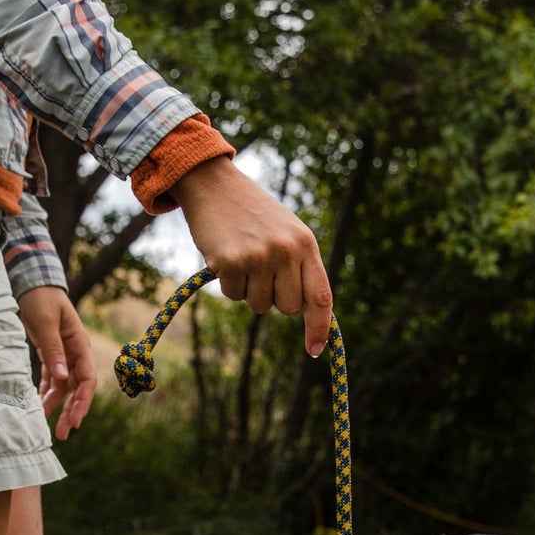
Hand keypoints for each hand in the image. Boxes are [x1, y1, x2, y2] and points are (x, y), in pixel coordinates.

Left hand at [18, 286, 96, 439]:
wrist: (32, 283)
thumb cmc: (41, 298)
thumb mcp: (46, 321)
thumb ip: (53, 349)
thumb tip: (62, 378)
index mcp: (80, 345)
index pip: (87, 379)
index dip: (83, 401)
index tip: (75, 419)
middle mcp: (75, 354)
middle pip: (77, 389)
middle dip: (71, 411)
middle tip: (63, 434)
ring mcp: (63, 356)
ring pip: (64, 388)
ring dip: (58, 407)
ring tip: (48, 428)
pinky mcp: (50, 356)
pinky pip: (51, 380)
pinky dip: (46, 394)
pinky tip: (39, 408)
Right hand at [170, 158, 333, 356]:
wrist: (214, 183)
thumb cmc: (253, 213)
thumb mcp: (287, 232)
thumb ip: (300, 267)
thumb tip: (306, 312)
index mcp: (305, 244)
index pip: (320, 296)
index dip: (319, 327)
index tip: (314, 351)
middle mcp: (286, 250)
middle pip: (288, 308)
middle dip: (275, 298)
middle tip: (262, 271)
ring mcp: (259, 256)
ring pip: (259, 305)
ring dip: (248, 290)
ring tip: (243, 257)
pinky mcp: (231, 262)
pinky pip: (233, 296)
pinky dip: (228, 283)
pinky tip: (225, 255)